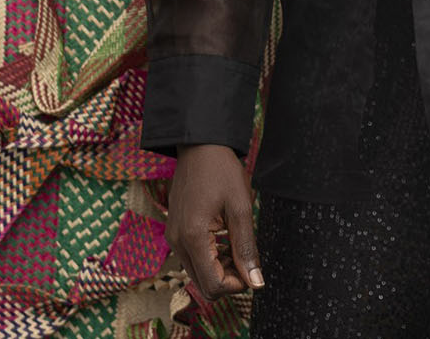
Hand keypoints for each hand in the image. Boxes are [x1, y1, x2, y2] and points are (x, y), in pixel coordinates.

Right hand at [167, 143, 262, 298]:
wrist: (199, 145)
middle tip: (245, 257)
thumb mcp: (240, 207)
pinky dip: (210, 259)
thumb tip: (256, 282)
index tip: (252, 267)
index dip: (237, 284)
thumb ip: (246, 248)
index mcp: (193, 237)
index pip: (213, 285)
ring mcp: (173, 237)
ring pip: (197, 274)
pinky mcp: (174, 232)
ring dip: (219, 269)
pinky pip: (192, 259)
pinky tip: (224, 239)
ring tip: (236, 244)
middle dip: (228, 279)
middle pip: (204, 285)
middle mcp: (177, 242)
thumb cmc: (221, 170)